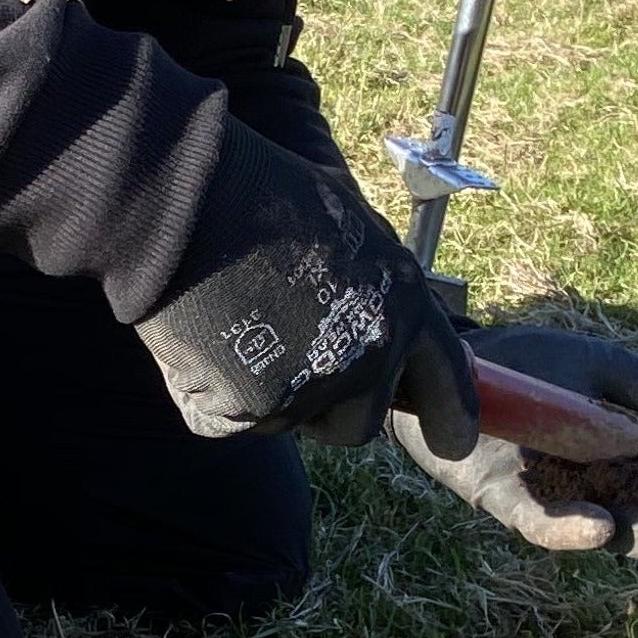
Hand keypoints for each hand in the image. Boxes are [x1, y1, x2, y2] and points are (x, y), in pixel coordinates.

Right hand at [134, 127, 480, 459]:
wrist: (186, 199)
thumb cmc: (262, 194)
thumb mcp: (348, 222)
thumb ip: (378, 282)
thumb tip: (393, 323)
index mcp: (404, 304)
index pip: (449, 385)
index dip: (452, 420)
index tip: (452, 443)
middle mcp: (369, 353)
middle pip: (359, 424)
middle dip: (331, 410)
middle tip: (290, 365)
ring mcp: (310, 387)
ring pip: (290, 422)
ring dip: (266, 394)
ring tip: (235, 326)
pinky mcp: (248, 408)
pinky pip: (228, 420)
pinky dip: (208, 392)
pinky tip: (198, 338)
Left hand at [394, 326, 637, 562]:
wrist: (454, 356)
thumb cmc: (532, 366)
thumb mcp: (607, 368)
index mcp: (633, 462)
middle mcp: (600, 491)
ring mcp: (555, 501)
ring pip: (611, 535)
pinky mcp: (504, 500)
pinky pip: (539, 524)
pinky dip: (568, 529)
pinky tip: (600, 526)